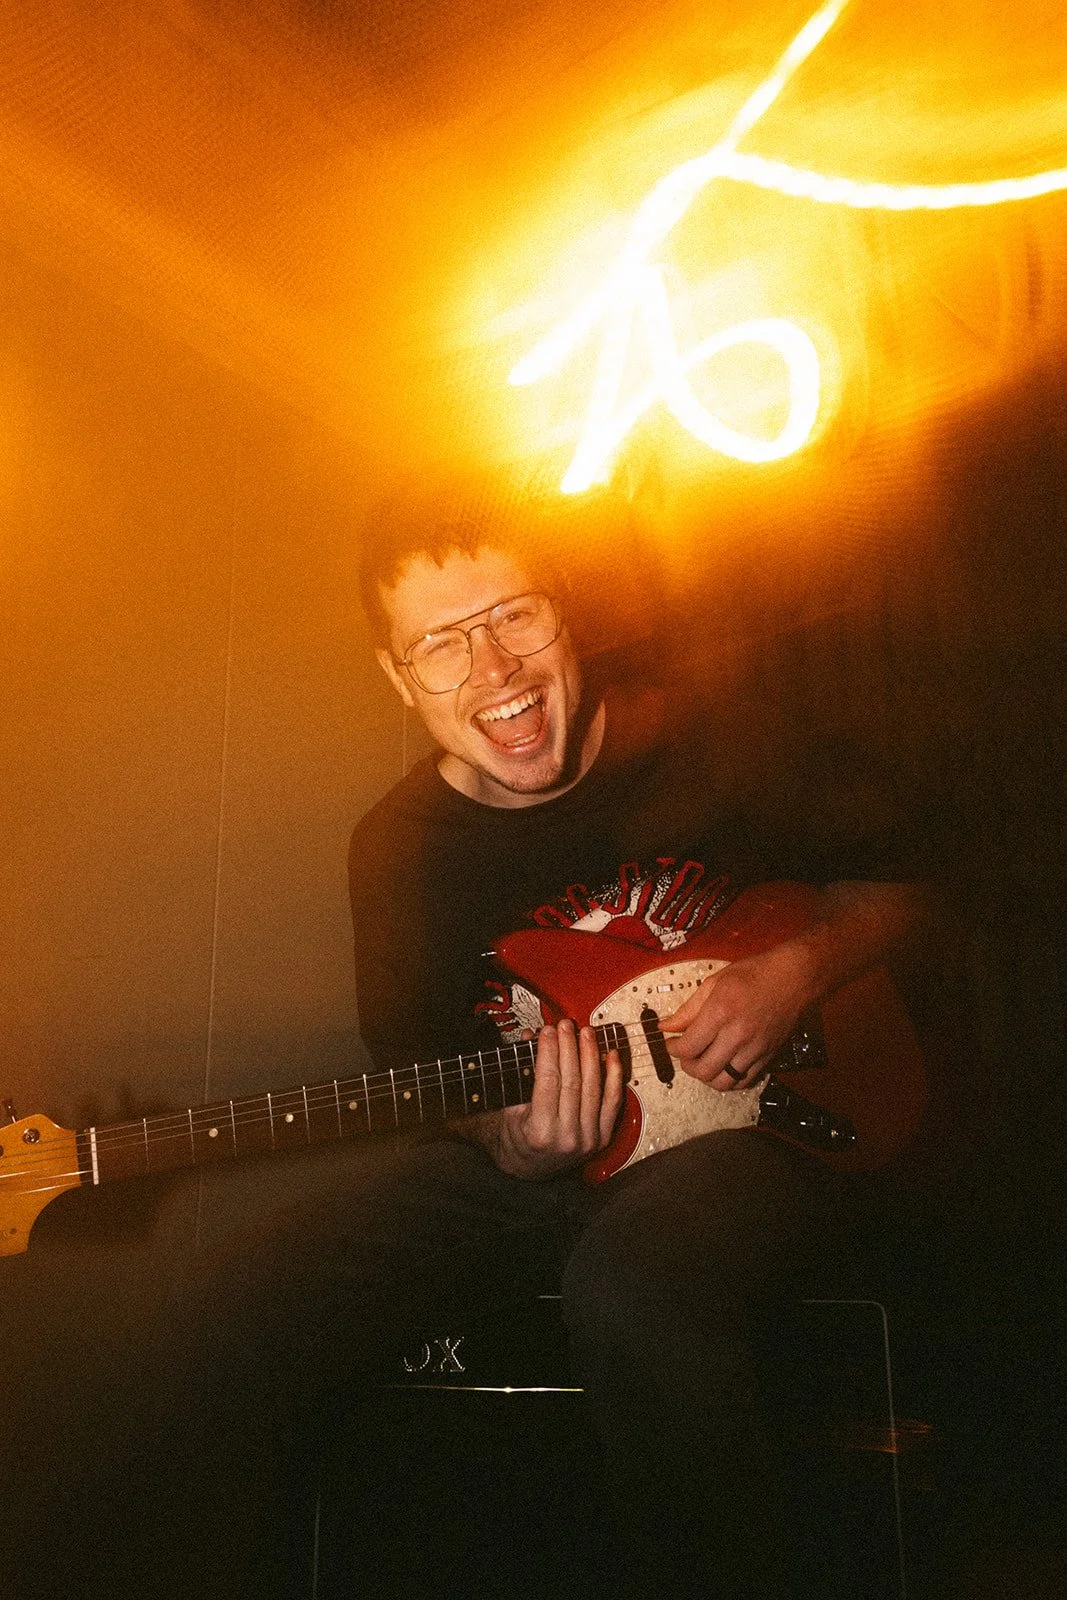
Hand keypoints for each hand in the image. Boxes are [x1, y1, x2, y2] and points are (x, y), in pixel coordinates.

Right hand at [492, 1019, 624, 1178]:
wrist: (530, 1168)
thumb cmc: (517, 1136)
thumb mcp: (511, 1105)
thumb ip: (522, 1070)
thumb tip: (530, 1035)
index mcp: (540, 1132)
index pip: (548, 1080)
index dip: (549, 1051)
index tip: (547, 1030)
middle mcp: (567, 1138)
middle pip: (572, 1080)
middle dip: (569, 1047)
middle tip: (566, 1025)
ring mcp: (588, 1139)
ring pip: (593, 1087)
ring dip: (591, 1055)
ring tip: (587, 1033)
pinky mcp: (602, 1138)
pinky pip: (613, 1102)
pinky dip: (614, 1076)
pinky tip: (611, 1055)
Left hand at [662, 942, 817, 1092]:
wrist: (794, 977)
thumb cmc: (756, 974)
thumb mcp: (715, 982)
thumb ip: (688, 1008)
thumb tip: (667, 1026)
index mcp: (721, 1012)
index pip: (688, 1047)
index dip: (673, 1049)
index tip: (671, 1043)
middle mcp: (738, 1034)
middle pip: (703, 1070)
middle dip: (687, 1066)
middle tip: (685, 1055)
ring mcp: (755, 1048)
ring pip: (723, 1081)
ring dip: (707, 1077)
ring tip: (703, 1062)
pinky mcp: (768, 1056)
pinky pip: (744, 1081)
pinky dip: (729, 1079)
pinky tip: (723, 1065)